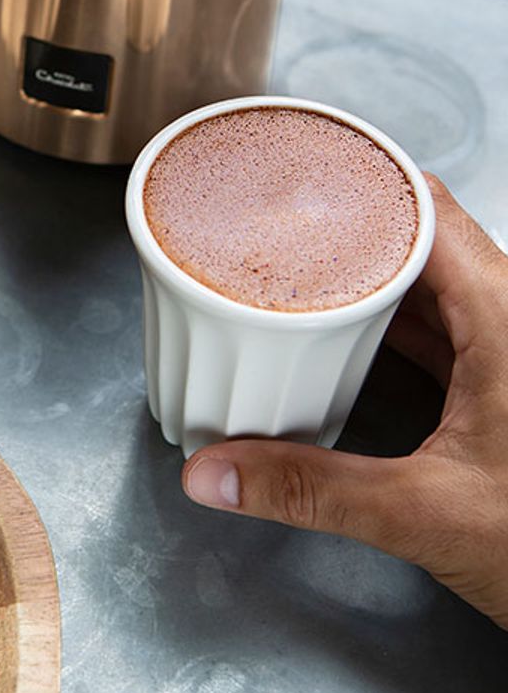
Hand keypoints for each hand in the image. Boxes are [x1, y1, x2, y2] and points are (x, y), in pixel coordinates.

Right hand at [182, 175, 507, 628]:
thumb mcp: (427, 515)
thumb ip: (312, 490)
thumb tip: (214, 474)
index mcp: (507, 316)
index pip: (425, 209)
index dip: (357, 185)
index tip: (294, 177)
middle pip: (420, 238)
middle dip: (343, 231)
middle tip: (272, 225)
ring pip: (429, 280)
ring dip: (364, 278)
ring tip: (293, 271)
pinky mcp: (504, 377)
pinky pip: (439, 321)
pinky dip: (387, 319)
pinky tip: (342, 330)